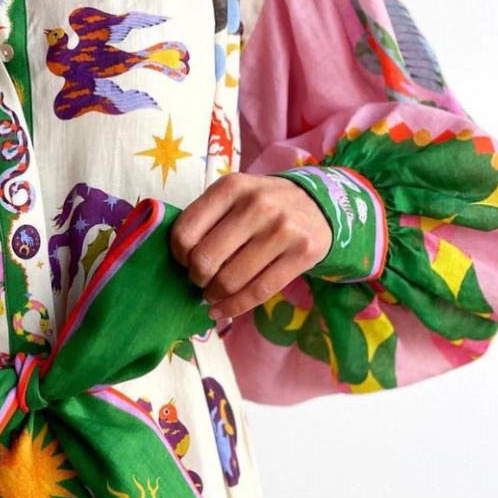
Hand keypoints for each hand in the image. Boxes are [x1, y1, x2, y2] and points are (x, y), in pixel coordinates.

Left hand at [169, 172, 332, 319]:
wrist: (318, 205)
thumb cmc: (262, 205)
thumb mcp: (233, 195)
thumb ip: (206, 218)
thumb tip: (179, 261)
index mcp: (231, 187)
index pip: (185, 233)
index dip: (179, 256)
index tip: (187, 260)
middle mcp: (257, 204)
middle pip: (204, 260)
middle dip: (197, 278)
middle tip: (201, 280)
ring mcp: (283, 229)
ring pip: (230, 280)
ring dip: (214, 295)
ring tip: (213, 293)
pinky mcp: (303, 253)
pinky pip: (258, 292)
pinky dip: (233, 308)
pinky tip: (221, 311)